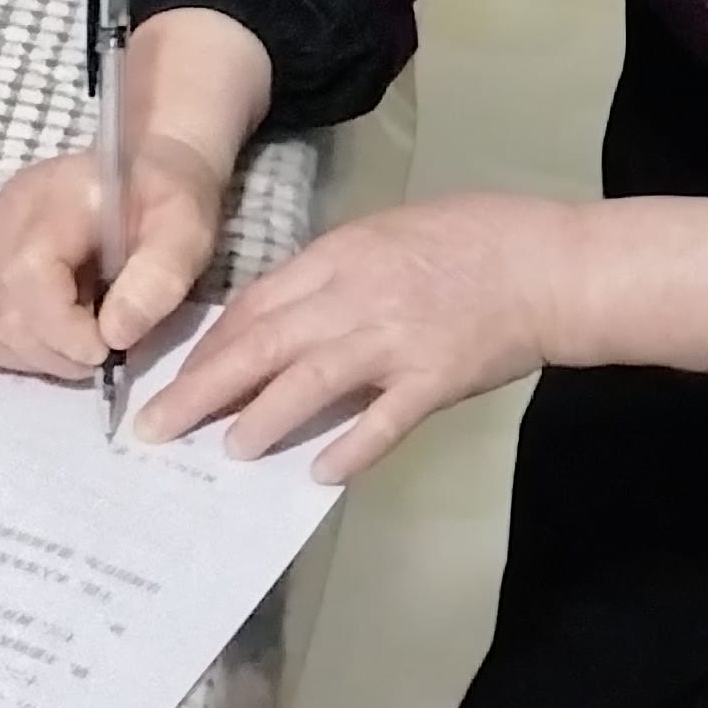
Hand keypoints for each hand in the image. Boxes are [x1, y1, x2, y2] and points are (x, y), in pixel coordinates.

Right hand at [0, 132, 229, 378]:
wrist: (142, 172)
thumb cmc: (165, 199)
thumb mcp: (186, 230)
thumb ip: (159, 276)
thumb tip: (115, 336)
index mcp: (52, 201)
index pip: (28, 277)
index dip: (62, 330)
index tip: (107, 349)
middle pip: (0, 315)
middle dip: (57, 352)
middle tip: (104, 349)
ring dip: (35, 356)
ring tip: (81, 337)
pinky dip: (15, 347)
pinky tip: (55, 331)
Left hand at [135, 192, 562, 481]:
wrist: (551, 264)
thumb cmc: (476, 237)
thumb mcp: (392, 233)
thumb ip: (336, 272)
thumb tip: (281, 317)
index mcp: (343, 254)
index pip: (256, 304)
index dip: (209, 347)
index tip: (175, 379)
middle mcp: (357, 296)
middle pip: (261, 345)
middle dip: (200, 390)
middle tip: (156, 429)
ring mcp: (396, 340)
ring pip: (308, 383)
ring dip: (262, 419)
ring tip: (230, 451)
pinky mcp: (434, 379)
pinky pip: (381, 422)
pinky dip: (349, 449)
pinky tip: (321, 474)